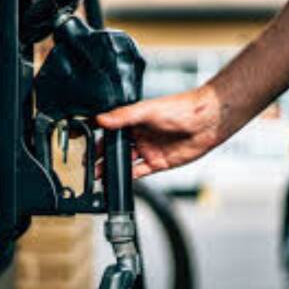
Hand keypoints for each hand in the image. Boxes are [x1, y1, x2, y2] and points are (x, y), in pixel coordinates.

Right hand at [96, 85, 224, 178]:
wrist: (206, 122)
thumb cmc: (180, 109)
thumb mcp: (147, 110)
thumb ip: (123, 117)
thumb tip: (101, 119)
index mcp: (134, 120)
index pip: (110, 128)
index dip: (97, 134)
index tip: (82, 139)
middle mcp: (140, 135)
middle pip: (115, 147)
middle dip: (101, 155)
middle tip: (88, 163)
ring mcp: (148, 149)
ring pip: (125, 161)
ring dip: (112, 167)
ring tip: (98, 174)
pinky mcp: (158, 162)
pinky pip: (140, 171)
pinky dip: (129, 176)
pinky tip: (119, 179)